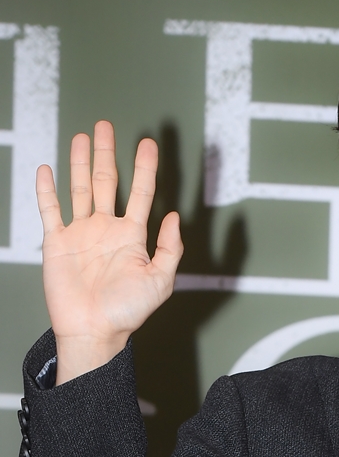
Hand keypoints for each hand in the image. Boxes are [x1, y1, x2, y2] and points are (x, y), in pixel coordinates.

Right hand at [35, 120, 182, 383]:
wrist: (94, 330)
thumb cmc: (128, 311)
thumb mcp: (160, 280)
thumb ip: (169, 248)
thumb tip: (174, 217)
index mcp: (131, 237)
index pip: (141, 194)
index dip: (145, 168)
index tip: (148, 144)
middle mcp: (106, 230)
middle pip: (108, 182)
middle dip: (108, 154)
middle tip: (107, 126)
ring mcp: (81, 234)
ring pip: (80, 188)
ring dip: (81, 162)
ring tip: (84, 137)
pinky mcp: (57, 242)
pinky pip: (50, 210)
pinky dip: (47, 190)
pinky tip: (46, 169)